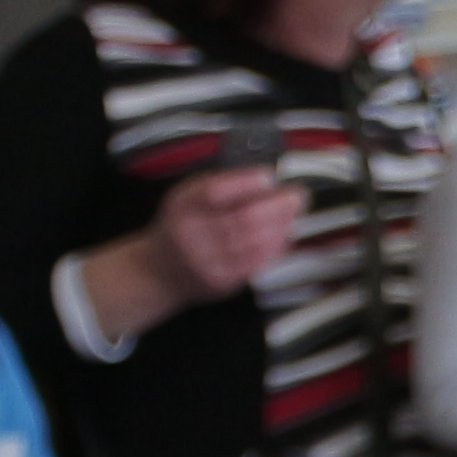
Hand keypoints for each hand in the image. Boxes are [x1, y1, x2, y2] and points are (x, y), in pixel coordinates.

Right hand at [149, 169, 297, 306]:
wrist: (159, 271)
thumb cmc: (183, 225)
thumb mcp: (188, 197)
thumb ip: (222, 185)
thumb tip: (267, 178)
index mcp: (181, 205)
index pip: (214, 191)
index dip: (245, 182)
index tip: (269, 176)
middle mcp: (189, 233)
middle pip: (243, 218)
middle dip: (278, 205)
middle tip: (298, 195)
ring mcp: (204, 260)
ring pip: (256, 241)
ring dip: (283, 225)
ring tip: (294, 213)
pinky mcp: (220, 280)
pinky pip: (258, 261)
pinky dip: (277, 246)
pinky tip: (284, 234)